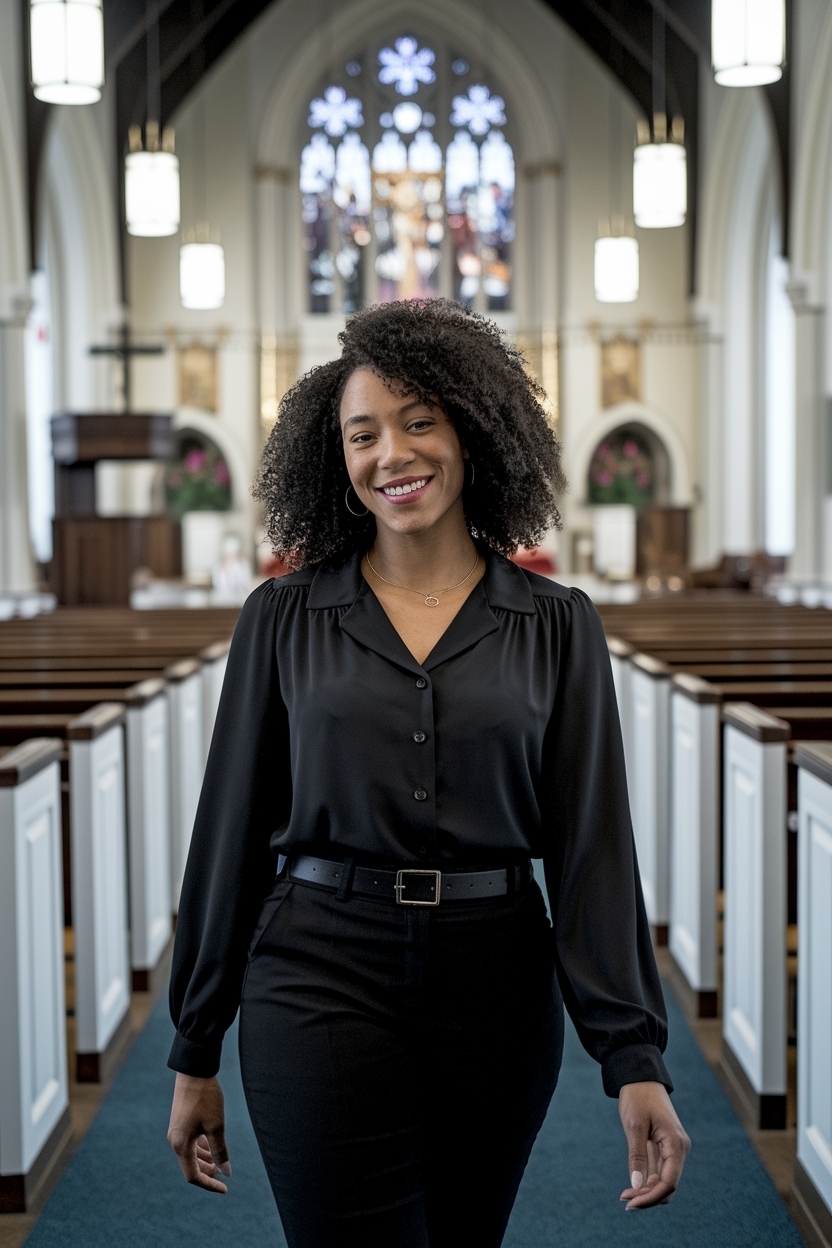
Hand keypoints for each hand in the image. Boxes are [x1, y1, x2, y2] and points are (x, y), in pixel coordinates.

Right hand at [168, 1073, 231, 1193]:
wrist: (193, 1071)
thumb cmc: (205, 1098)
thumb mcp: (216, 1126)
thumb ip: (220, 1151)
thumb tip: (226, 1172)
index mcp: (181, 1146)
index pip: (193, 1176)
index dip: (210, 1185)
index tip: (226, 1188)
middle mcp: (175, 1141)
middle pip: (191, 1166)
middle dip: (208, 1173)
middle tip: (224, 1173)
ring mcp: (176, 1131)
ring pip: (190, 1154)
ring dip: (205, 1160)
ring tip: (220, 1161)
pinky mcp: (180, 1122)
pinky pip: (190, 1143)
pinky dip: (201, 1148)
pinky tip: (212, 1145)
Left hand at [618, 1081, 689, 1209]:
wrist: (641, 1077)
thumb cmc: (637, 1097)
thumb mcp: (634, 1125)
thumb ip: (637, 1156)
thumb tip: (636, 1186)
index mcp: (676, 1144)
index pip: (668, 1182)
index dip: (651, 1198)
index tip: (630, 1204)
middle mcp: (679, 1149)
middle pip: (668, 1185)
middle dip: (647, 1196)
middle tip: (624, 1199)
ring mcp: (674, 1149)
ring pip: (664, 1181)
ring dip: (647, 1191)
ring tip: (625, 1194)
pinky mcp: (666, 1147)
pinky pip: (660, 1171)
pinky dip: (647, 1181)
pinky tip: (632, 1185)